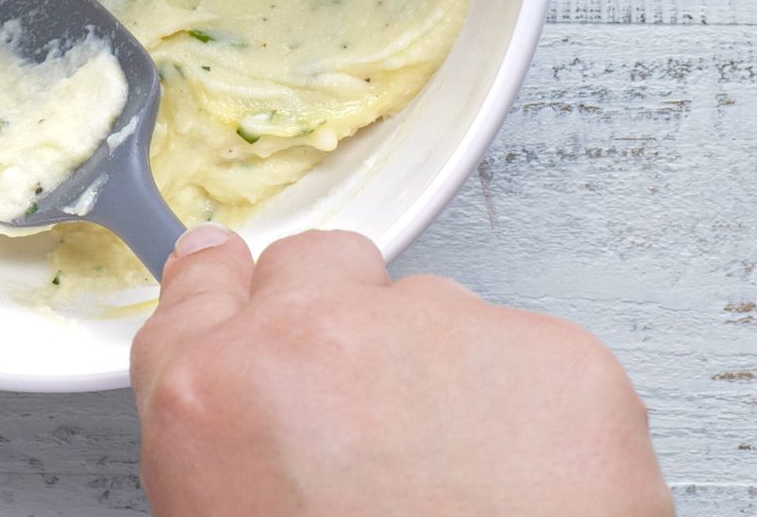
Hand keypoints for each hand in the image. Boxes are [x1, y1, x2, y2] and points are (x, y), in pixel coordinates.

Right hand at [131, 227, 671, 516]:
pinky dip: (539, 415)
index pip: (200, 288)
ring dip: (446, 375)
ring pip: (438, 310)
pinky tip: (531, 490)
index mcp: (214, 397)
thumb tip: (258, 421)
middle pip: (319, 265)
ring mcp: (441, 333)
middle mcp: (315, 340)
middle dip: (342, 315)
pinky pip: (536, 358)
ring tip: (469, 485)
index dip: (226, 288)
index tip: (238, 280)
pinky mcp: (555, 357)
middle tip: (373, 407)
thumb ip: (231, 442)